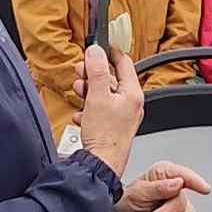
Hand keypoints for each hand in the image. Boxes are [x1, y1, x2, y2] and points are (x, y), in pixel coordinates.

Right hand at [74, 43, 143, 175]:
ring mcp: (122, 118)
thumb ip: (97, 71)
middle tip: (81, 71)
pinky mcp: (112, 129)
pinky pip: (100, 112)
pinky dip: (89, 109)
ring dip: (89, 91)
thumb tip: (96, 51)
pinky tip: (81, 114)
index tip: (99, 47)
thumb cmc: (104, 136)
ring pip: (104, 96)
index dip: (110, 53)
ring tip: (79, 91)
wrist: (101, 165)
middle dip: (94, 74)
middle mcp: (130, 105)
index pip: (124, 63)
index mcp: (132, 94)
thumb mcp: (97, 96)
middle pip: (112, 79)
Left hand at [107, 161, 206, 211]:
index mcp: (163, 175)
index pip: (183, 175)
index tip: (203, 189)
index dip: (194, 181)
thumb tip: (177, 183)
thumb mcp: (137, 193)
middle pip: (181, 200)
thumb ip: (158, 188)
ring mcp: (176, 207)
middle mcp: (173, 189)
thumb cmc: (124, 203)